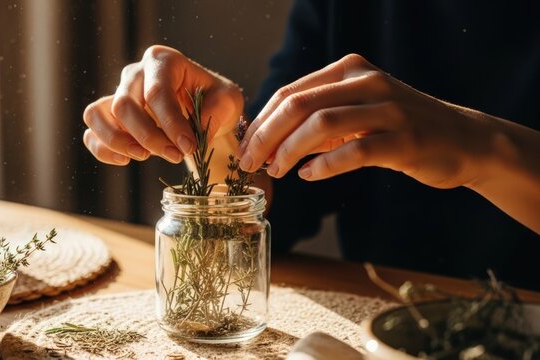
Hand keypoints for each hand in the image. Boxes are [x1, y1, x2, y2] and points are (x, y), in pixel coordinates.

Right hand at [83, 45, 243, 164]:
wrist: (204, 111)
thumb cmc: (214, 101)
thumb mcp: (228, 101)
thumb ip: (217, 111)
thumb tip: (195, 131)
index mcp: (163, 61)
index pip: (156, 92)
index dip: (171, 124)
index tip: (188, 148)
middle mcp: (135, 74)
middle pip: (125, 105)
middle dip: (149, 137)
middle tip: (175, 156)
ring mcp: (117, 94)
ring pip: (97, 114)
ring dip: (119, 141)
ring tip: (144, 157)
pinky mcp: (108, 117)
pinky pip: (91, 132)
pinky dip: (103, 149)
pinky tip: (126, 160)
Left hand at [238, 53, 498, 189]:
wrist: (464, 139)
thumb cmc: (402, 127)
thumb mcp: (358, 111)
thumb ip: (320, 119)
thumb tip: (271, 140)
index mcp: (350, 70)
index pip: (290, 92)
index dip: (261, 121)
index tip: (245, 146)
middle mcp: (367, 82)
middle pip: (298, 105)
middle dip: (265, 135)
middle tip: (250, 162)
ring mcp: (388, 109)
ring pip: (321, 124)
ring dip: (290, 150)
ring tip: (277, 170)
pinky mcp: (404, 139)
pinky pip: (353, 151)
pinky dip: (325, 165)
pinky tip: (310, 176)